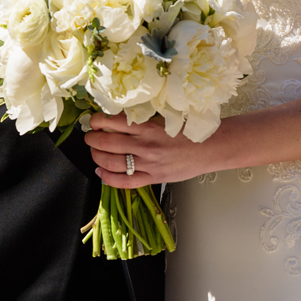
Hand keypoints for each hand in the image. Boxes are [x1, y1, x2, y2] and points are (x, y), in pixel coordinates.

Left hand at [82, 112, 218, 187]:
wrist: (211, 147)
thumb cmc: (188, 130)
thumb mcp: (163, 117)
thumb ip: (141, 119)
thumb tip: (114, 118)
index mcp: (147, 126)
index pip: (111, 122)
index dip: (96, 121)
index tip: (93, 121)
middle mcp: (145, 145)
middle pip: (106, 142)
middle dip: (92, 139)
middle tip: (89, 136)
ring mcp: (149, 164)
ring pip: (111, 162)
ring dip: (96, 156)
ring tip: (94, 152)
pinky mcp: (154, 179)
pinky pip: (125, 183)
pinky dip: (108, 179)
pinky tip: (100, 173)